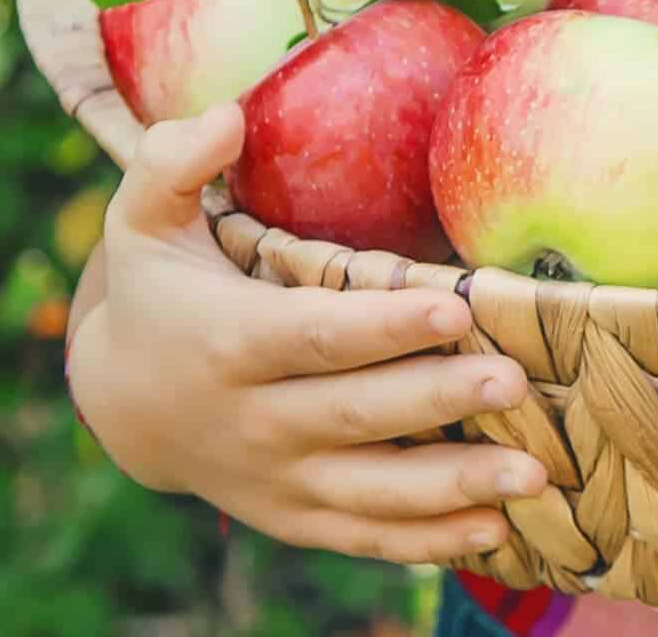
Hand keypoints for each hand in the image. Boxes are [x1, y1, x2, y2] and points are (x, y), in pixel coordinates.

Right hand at [66, 102, 547, 563]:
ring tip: (532, 475)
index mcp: (226, 343)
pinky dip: (429, 542)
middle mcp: (252, 422)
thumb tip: (224, 115)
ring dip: (454, 487)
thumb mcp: (143, 221)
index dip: (382, 326)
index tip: (454, 306)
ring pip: (371, 491)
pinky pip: (366, 536)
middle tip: (515, 381)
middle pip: (354, 414)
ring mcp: (276, 479)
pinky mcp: (296, 517)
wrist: (125, 404)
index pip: (313, 336)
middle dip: (437, 399)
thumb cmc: (163, 290)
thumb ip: (171, 164)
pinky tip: (499, 530)